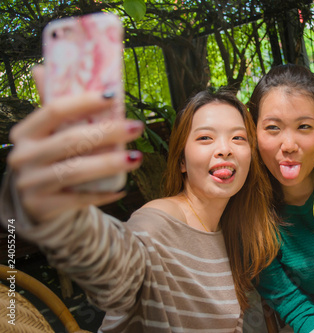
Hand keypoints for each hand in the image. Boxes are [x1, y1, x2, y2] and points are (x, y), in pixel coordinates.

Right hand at [7, 66, 143, 223]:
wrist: (36, 204)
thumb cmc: (52, 161)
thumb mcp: (50, 135)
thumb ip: (56, 109)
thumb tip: (44, 66)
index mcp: (26, 132)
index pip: (54, 110)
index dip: (84, 102)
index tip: (115, 96)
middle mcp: (23, 156)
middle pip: (70, 140)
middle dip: (108, 133)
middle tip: (137, 127)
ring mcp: (30, 183)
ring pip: (75, 171)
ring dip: (110, 163)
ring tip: (137, 157)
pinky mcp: (42, 206)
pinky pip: (78, 199)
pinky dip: (102, 194)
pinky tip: (122, 189)